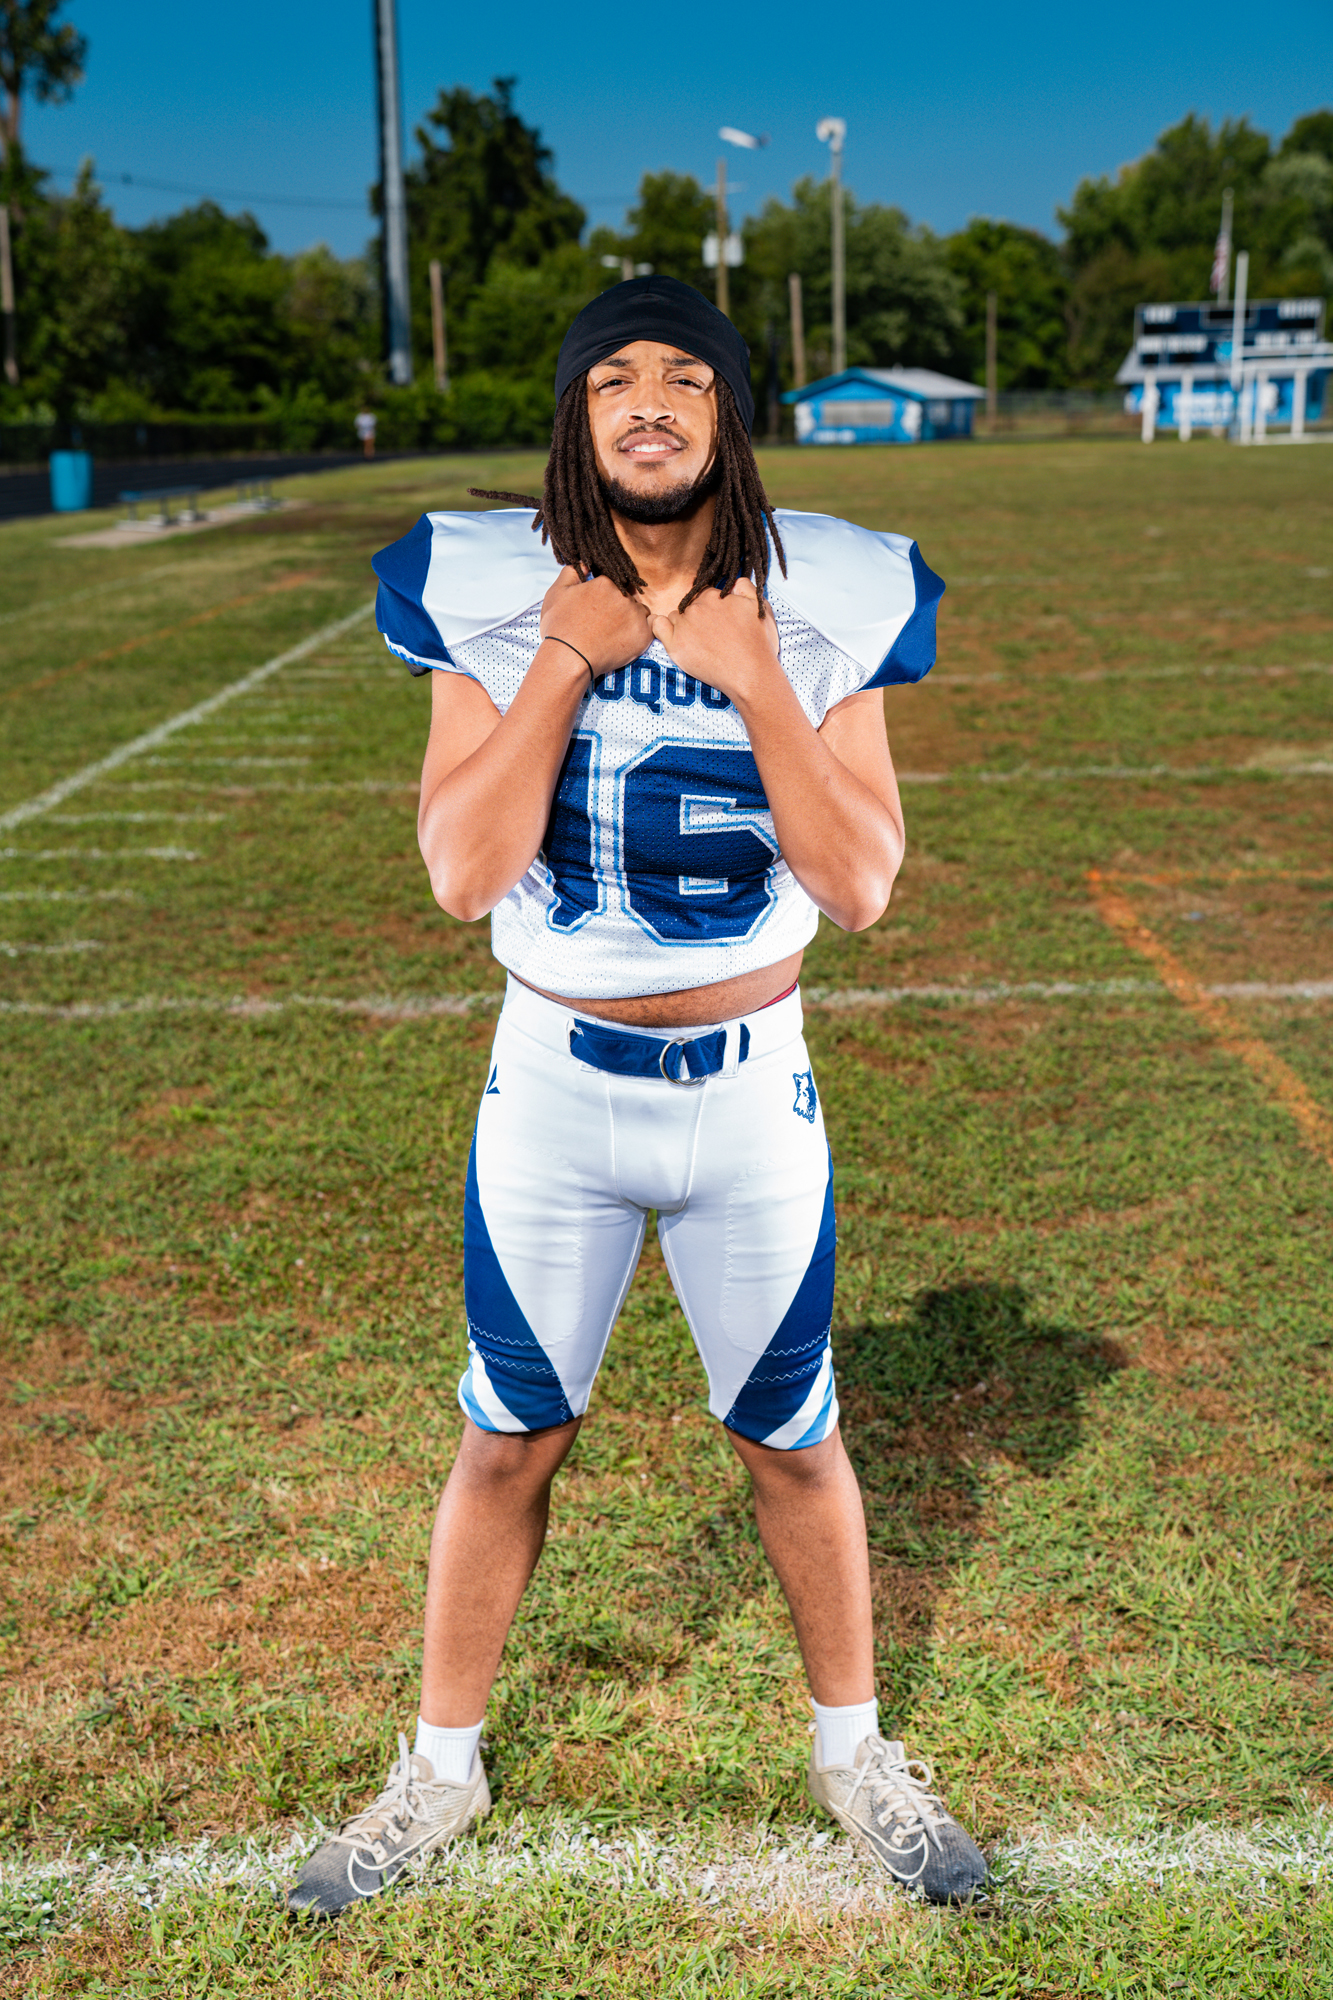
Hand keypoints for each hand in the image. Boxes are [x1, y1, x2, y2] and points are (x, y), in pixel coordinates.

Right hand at [540, 566, 652, 676]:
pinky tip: (625, 641)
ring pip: (640, 612)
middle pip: (628, 597)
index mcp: (606, 582)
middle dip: (619, 607)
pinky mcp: (643, 635)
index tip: (600, 607)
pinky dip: (640, 634)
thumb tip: (584, 563)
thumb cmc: (559, 627)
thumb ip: (572, 572)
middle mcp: (623, 595)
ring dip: (631, 619)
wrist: (568, 659)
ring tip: (614, 634)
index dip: (607, 595)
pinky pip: (649, 629)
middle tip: (604, 624)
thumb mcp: (557, 592)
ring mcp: (635, 615)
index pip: (615, 583)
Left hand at [649, 579, 779, 707]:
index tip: (717, 621)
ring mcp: (684, 626)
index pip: (703, 595)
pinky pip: (657, 627)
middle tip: (711, 636)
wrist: (751, 674)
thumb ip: (744, 587)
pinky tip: (664, 629)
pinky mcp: (676, 645)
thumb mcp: (760, 606)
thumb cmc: (759, 644)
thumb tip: (733, 582)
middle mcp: (696, 608)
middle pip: (688, 606)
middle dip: (697, 617)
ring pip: (675, 617)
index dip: (710, 607)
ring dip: (682, 625)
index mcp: (713, 596)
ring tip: (698, 642)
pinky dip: (658, 625)